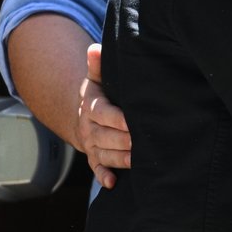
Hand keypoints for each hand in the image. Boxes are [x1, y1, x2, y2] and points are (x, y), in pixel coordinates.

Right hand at [79, 44, 131, 188]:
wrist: (87, 116)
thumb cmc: (102, 94)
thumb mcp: (98, 78)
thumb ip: (98, 65)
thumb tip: (95, 48)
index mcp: (91, 106)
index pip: (101, 113)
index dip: (116, 118)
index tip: (131, 122)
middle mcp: (89, 127)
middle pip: (104, 136)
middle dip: (123, 140)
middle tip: (143, 143)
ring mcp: (92, 144)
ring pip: (103, 153)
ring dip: (119, 158)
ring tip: (137, 160)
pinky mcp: (95, 158)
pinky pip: (97, 168)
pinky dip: (103, 175)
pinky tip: (112, 182)